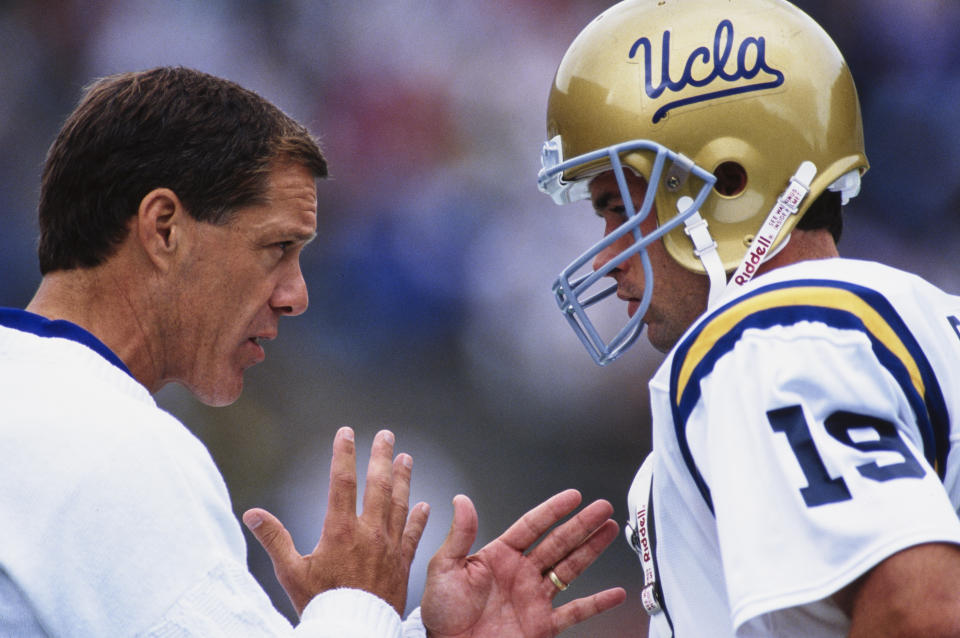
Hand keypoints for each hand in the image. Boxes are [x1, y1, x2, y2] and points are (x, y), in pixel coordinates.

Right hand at [242, 427, 429, 615]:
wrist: (355, 631)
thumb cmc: (321, 604)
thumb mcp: (291, 572)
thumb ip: (274, 539)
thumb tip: (251, 513)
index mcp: (340, 530)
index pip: (343, 482)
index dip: (344, 454)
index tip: (346, 433)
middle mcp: (369, 532)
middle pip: (378, 485)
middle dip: (381, 456)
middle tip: (386, 434)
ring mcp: (389, 547)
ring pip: (399, 504)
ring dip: (403, 478)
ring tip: (406, 458)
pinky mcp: (402, 563)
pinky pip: (413, 534)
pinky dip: (419, 518)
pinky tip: (425, 505)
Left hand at [421, 489, 625, 637]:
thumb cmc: (441, 612)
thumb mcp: (445, 568)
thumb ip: (459, 535)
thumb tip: (462, 501)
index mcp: (500, 556)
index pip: (532, 526)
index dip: (553, 510)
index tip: (573, 496)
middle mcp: (521, 574)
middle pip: (558, 542)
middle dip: (582, 524)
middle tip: (602, 508)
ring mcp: (534, 598)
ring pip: (570, 568)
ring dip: (592, 550)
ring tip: (610, 530)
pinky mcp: (542, 624)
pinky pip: (575, 612)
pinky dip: (597, 603)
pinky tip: (614, 593)